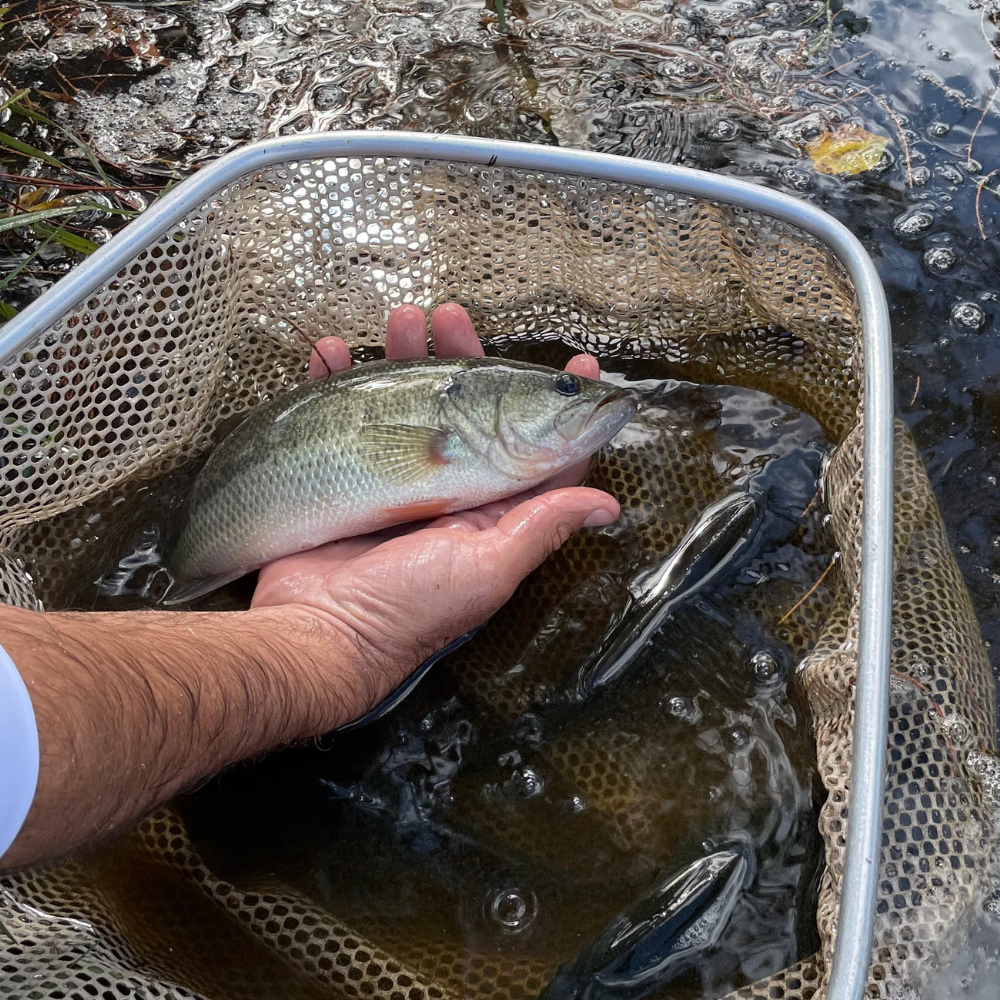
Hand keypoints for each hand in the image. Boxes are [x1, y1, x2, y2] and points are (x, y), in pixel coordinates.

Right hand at [251, 304, 619, 723]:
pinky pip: (341, 419)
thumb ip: (540, 528)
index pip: (535, 452)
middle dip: (464, 362)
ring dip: (402, 361)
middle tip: (453, 319)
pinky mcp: (344, 477)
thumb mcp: (485, 568)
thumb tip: (608, 506)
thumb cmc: (408, 609)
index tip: (577, 364)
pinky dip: (334, 385)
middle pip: (466, 412)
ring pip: (406, 404)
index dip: (558, 408)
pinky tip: (329, 355)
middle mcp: (446, 492)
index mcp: (488, 512)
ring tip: (399, 320)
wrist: (316, 634)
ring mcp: (393, 482)